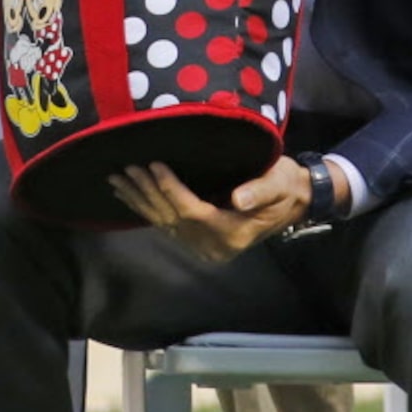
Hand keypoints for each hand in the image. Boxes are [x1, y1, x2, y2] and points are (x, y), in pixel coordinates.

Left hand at [108, 157, 312, 263]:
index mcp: (233, 234)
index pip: (193, 211)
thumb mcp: (278, 183)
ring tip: (117, 181)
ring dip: (139, 201)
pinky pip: (166, 226)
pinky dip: (146, 210)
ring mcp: (204, 246)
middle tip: (125, 169)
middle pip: (172, 219)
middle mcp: (214, 246)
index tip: (153, 165)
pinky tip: (129, 196)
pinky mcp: (198, 239)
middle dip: (146, 193)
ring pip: (164, 224)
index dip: (171, 189)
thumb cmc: (286, 187)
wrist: (294, 201)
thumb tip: (237, 198)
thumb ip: (259, 191)